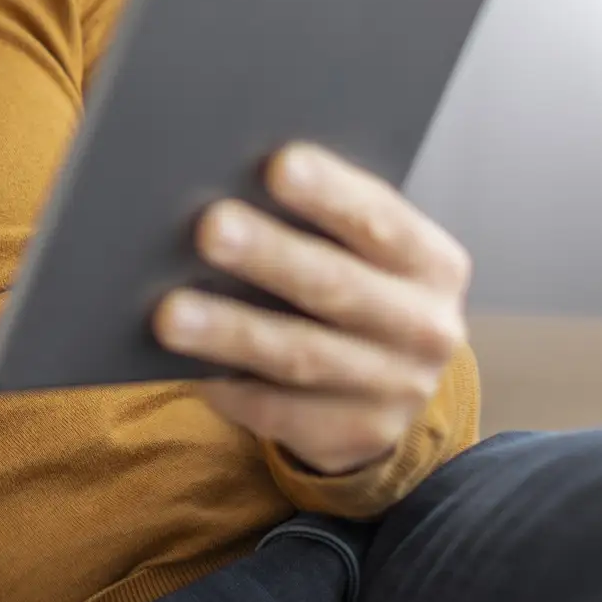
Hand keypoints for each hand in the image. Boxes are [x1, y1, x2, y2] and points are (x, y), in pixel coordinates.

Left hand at [152, 144, 471, 474]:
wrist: (390, 383)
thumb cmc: (354, 283)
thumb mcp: (362, 251)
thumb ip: (321, 221)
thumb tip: (226, 182)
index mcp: (431, 263)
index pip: (381, 221)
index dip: (330, 194)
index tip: (277, 165)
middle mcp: (424, 327)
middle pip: (337, 288)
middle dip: (270, 256)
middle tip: (209, 228)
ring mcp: (394, 390)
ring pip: (300, 355)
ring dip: (231, 331)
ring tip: (169, 311)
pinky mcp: (354, 436)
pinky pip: (278, 410)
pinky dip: (229, 385)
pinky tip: (185, 364)